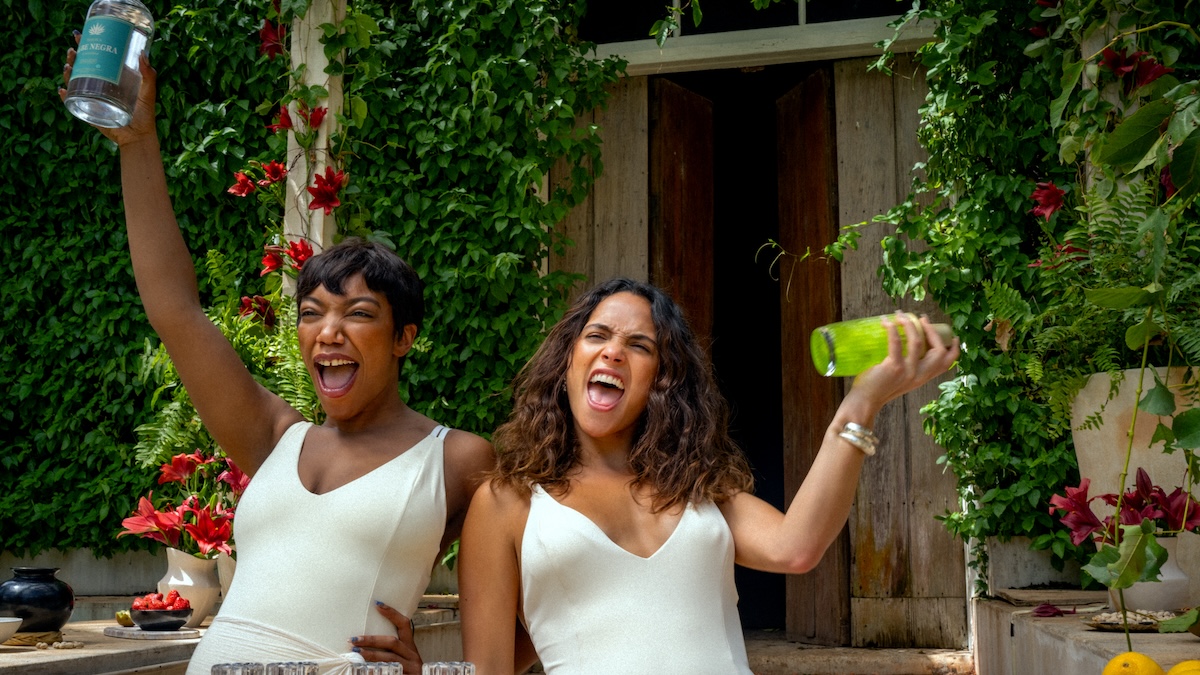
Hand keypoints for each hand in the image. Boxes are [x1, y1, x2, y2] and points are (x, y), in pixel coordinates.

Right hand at [59, 31, 158, 145]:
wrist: (139, 136)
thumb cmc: (145, 114)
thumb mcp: (148, 91)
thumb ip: (149, 74)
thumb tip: (142, 54)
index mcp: (111, 77)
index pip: (96, 57)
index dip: (86, 46)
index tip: (79, 35)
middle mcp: (99, 86)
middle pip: (81, 67)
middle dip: (74, 58)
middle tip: (73, 51)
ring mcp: (92, 98)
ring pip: (74, 82)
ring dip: (67, 73)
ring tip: (68, 66)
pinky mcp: (89, 112)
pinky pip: (72, 103)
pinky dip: (65, 96)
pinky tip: (63, 90)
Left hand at [349, 601, 421, 671]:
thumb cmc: (408, 671)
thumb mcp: (403, 658)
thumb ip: (390, 650)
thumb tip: (365, 641)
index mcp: (410, 647)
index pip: (404, 625)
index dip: (392, 614)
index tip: (378, 604)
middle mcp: (412, 655)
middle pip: (392, 642)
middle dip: (372, 640)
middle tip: (354, 639)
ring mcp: (410, 667)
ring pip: (389, 659)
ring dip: (370, 655)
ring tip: (356, 652)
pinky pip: (391, 672)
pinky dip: (377, 670)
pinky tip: (364, 669)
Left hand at [846, 312, 959, 412]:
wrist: (865, 401)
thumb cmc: (879, 387)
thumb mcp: (902, 379)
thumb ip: (909, 367)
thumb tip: (906, 342)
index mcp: (923, 377)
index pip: (947, 363)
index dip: (953, 349)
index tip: (952, 336)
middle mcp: (920, 376)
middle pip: (938, 351)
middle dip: (932, 331)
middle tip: (921, 319)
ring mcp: (908, 372)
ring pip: (917, 341)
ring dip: (909, 324)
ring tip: (900, 315)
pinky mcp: (894, 367)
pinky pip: (896, 342)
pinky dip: (892, 329)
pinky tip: (886, 322)